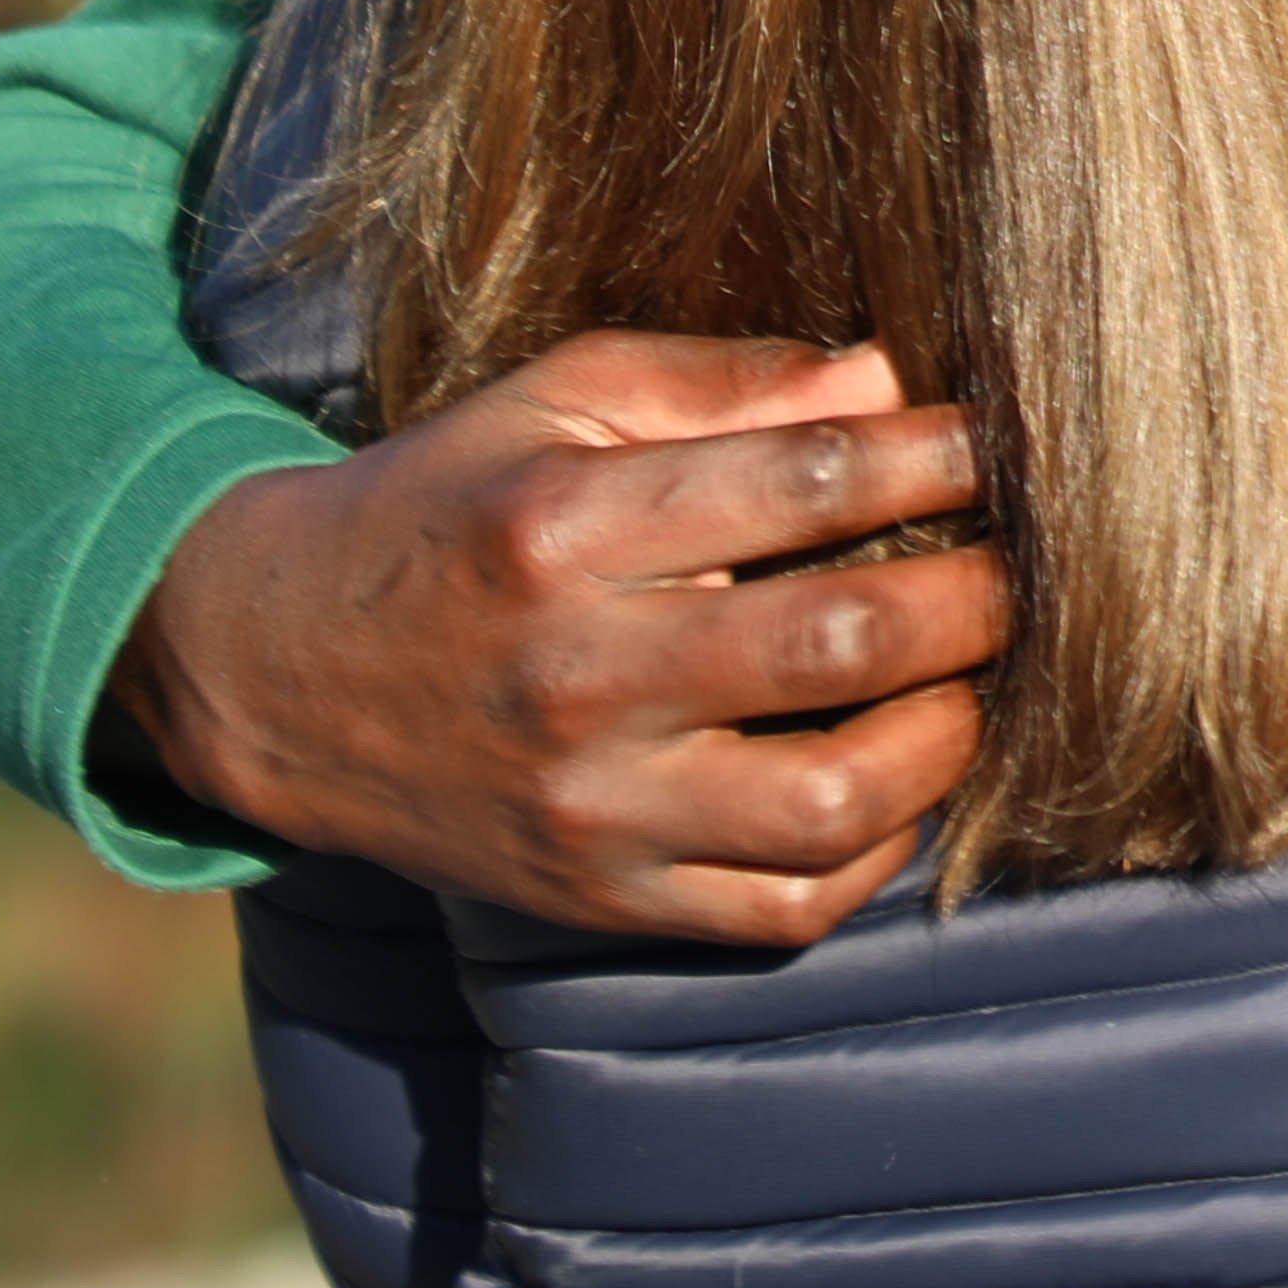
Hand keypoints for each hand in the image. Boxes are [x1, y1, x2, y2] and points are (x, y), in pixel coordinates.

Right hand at [102, 329, 1014, 942]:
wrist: (274, 672)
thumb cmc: (448, 506)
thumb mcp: (551, 398)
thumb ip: (722, 381)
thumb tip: (890, 379)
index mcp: (566, 526)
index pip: (806, 481)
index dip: (937, 456)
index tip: (995, 444)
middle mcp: (579, 674)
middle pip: (841, 643)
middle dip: (971, 596)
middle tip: (1013, 564)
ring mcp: (590, 806)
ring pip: (829, 803)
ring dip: (942, 737)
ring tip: (960, 679)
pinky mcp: (601, 900)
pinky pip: (784, 908)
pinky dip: (874, 849)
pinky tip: (892, 779)